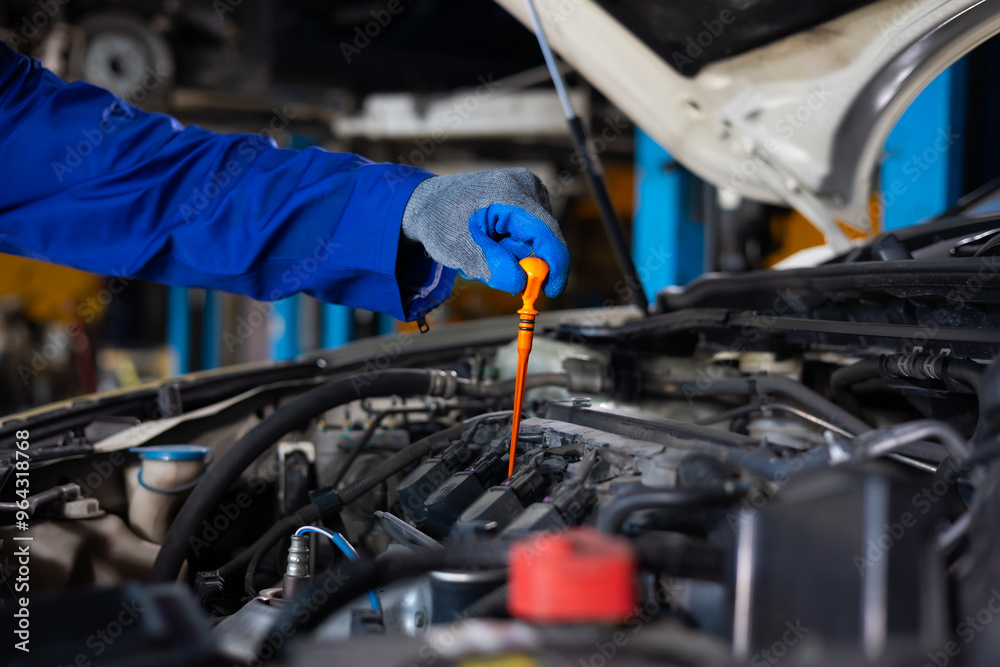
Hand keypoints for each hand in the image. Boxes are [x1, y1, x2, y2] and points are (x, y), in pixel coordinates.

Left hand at [401, 168, 569, 297]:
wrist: (430, 203)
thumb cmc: (440, 222)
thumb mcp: (459, 250)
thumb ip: (492, 267)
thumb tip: (523, 284)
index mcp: (510, 192)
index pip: (546, 232)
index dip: (554, 265)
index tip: (551, 292)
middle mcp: (527, 186)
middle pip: (542, 240)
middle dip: (520, 262)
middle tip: (486, 262)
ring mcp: (530, 191)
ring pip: (536, 242)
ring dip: (514, 256)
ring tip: (484, 248)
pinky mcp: (529, 201)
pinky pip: (531, 236)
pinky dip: (513, 248)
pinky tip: (492, 241)